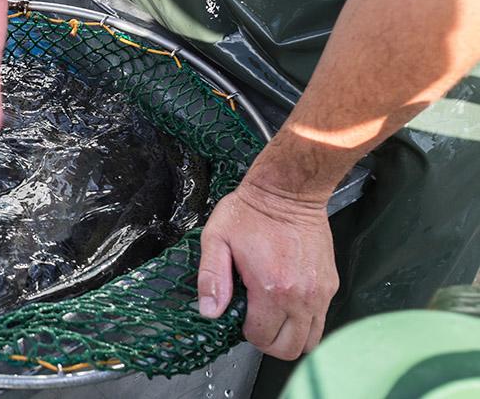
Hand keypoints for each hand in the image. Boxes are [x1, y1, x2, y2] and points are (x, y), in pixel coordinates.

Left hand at [197, 181, 338, 359]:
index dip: (246, 332)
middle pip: (291, 349)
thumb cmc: (250, 213)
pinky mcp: (331, 284)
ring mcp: (321, 292)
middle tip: (255, 322)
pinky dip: (305, 322)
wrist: (289, 192)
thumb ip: (211, 278)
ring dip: (290, 336)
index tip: (240, 314)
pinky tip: (286, 303)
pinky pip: (321, 320)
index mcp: (273, 288)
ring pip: (312, 340)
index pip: (262, 338)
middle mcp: (303, 296)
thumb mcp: (216, 240)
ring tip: (272, 316)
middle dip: (269, 342)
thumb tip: (210, 311)